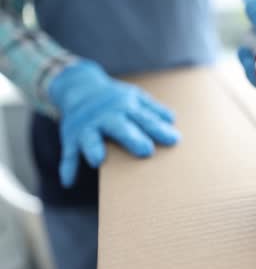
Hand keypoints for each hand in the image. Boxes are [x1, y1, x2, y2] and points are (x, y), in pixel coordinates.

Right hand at [49, 60, 179, 186]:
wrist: (79, 87)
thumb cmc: (116, 100)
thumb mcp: (135, 98)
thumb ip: (153, 110)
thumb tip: (172, 119)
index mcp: (126, 107)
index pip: (145, 119)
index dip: (159, 130)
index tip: (174, 140)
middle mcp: (107, 116)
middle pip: (120, 126)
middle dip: (132, 138)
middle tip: (147, 151)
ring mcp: (88, 127)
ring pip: (90, 137)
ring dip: (93, 147)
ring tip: (98, 160)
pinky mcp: (71, 137)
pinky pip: (68, 153)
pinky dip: (67, 167)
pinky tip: (69, 182)